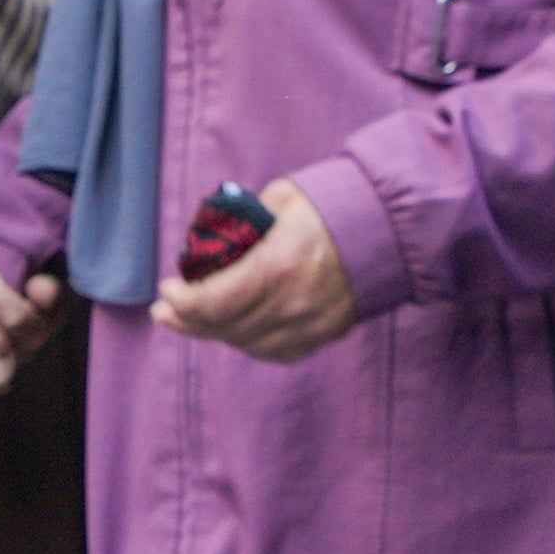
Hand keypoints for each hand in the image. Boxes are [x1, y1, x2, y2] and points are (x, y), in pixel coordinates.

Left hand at [154, 177, 362, 365]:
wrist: (387, 228)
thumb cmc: (329, 206)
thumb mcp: (278, 201)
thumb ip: (241, 224)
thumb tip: (211, 240)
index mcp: (275, 267)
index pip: (212, 303)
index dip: (182, 302)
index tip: (168, 289)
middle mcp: (290, 304)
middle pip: (223, 328)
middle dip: (187, 320)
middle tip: (166, 311)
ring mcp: (308, 325)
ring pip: (245, 343)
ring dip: (214, 333)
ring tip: (192, 321)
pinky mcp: (322, 335)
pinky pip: (273, 352)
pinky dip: (247, 342)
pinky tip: (232, 330)